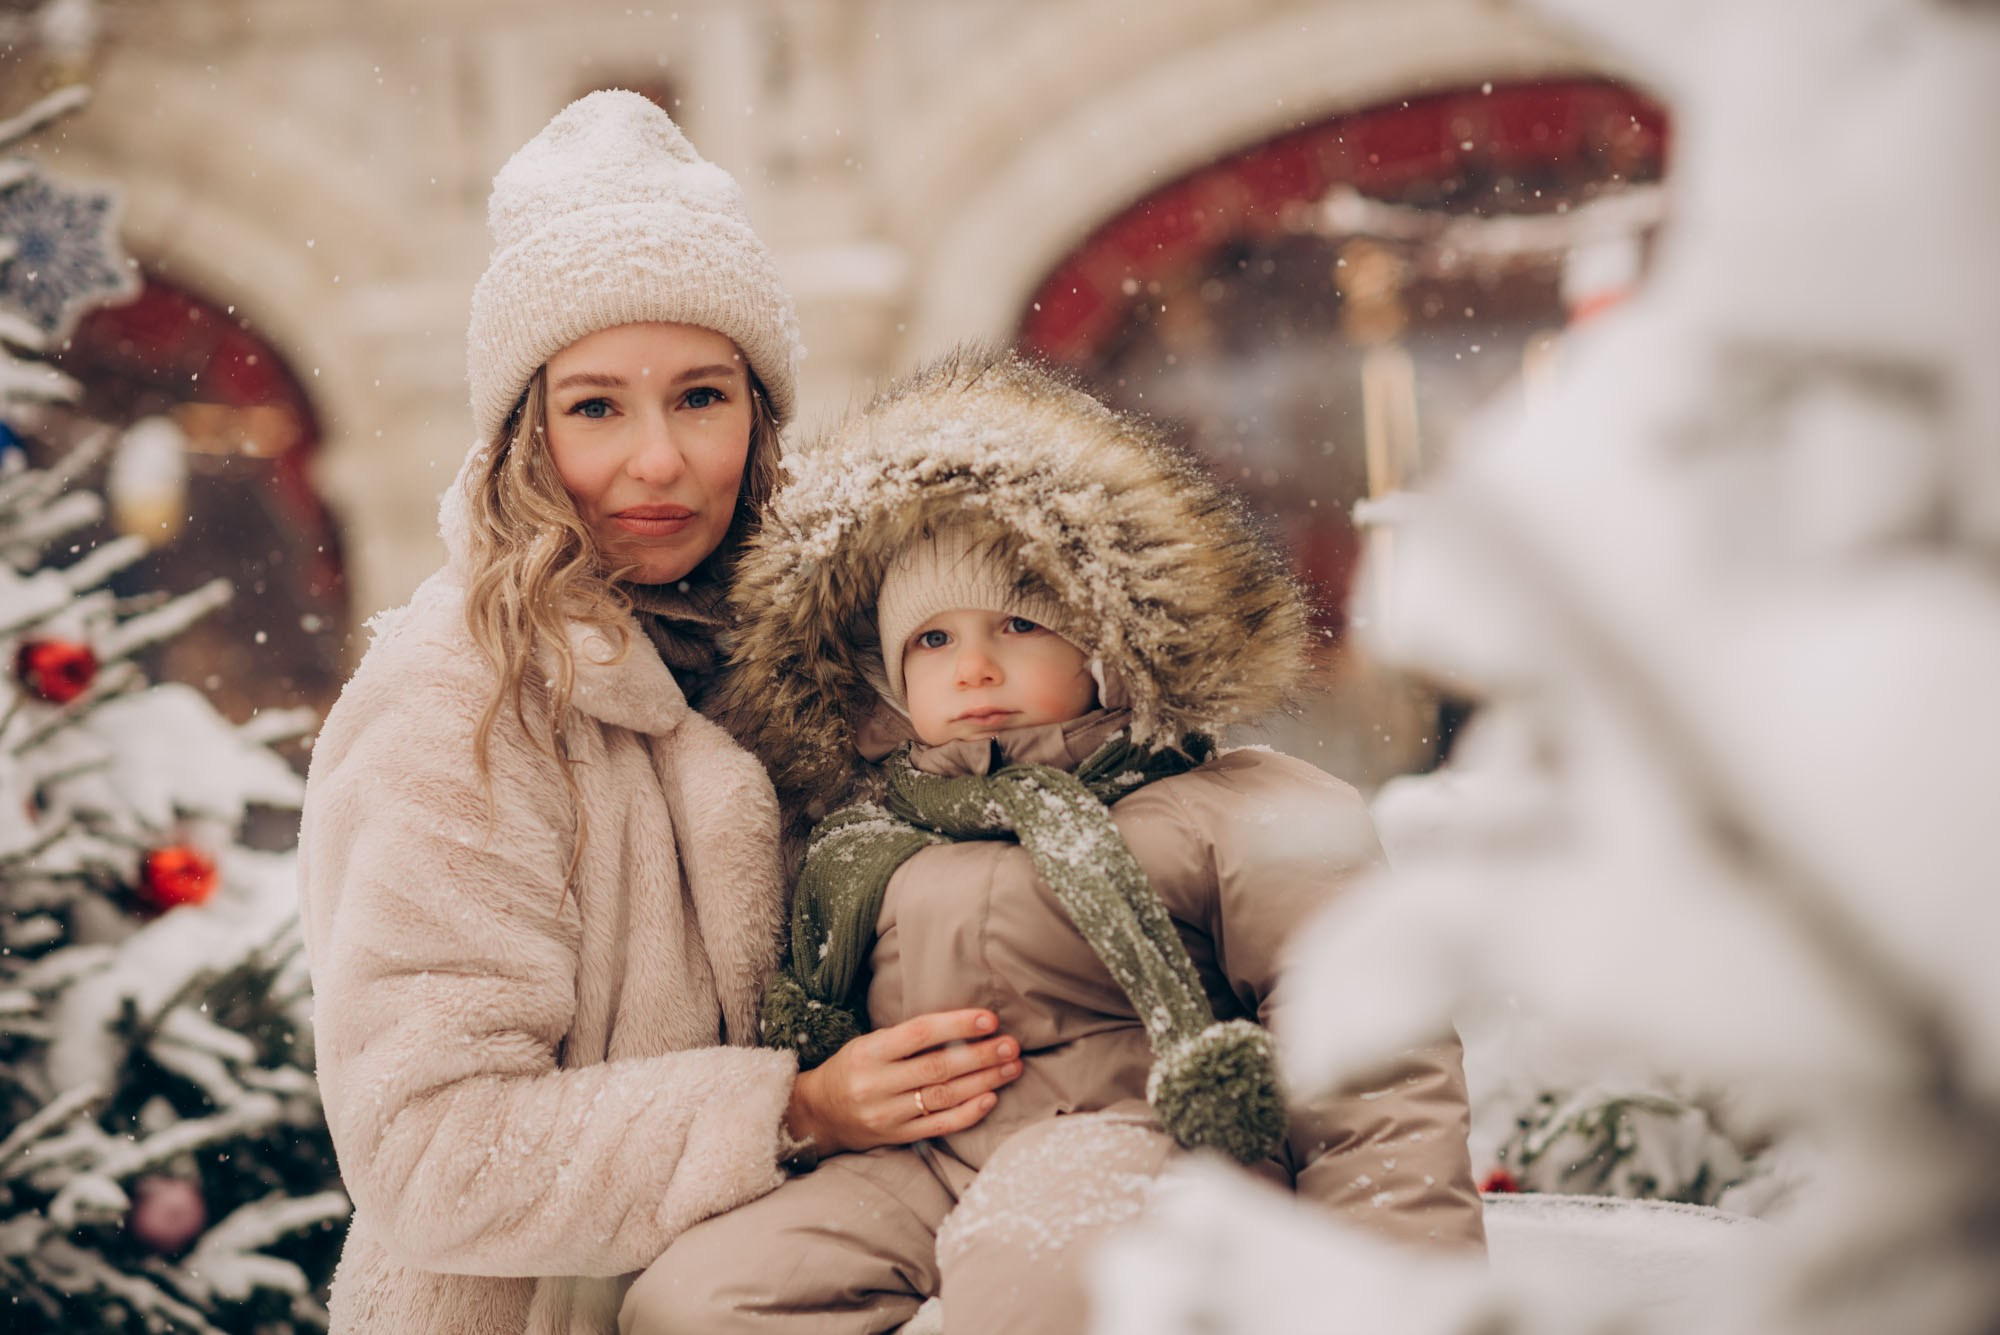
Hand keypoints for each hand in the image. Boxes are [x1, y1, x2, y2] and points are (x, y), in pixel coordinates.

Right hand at [784, 1009, 1021, 1156]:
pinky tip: (991, 1098)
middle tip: (1011, 1045)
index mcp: (870, 1052)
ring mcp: (888, 1114)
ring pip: (944, 1096)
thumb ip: (908, 1038)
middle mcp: (877, 1084)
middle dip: (981, 1055)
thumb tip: (963, 1026)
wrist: (819, 1114)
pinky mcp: (897, 1136)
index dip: (957, 1025)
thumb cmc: (853, 1068)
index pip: (920, 1033)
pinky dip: (968, 1113)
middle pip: (938, 1067)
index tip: (989, 1019)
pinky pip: (939, 1125)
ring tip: (1011, 1067)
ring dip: (983, 1081)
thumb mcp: (869, 1044)